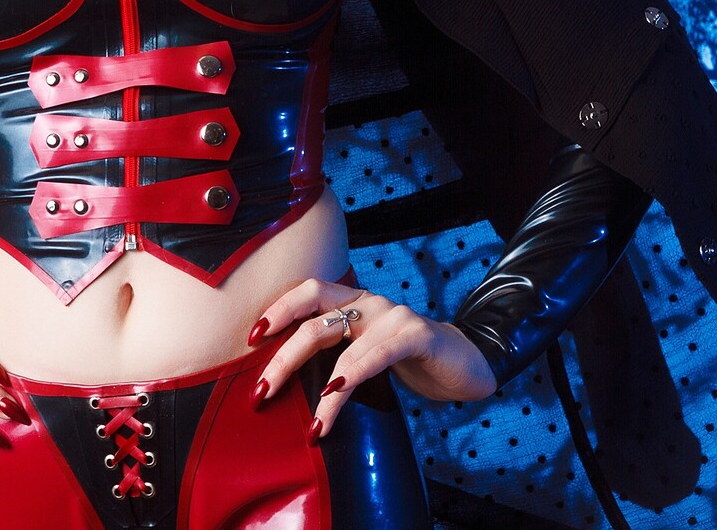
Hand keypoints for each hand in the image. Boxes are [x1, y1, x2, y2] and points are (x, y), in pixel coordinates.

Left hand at [250, 278, 495, 440]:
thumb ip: (335, 354)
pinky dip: (352, 374)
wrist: (466, 364)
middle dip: (282, 357)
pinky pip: (376, 353)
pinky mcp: (415, 334)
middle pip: (313, 319)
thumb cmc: (408, 361)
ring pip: (339, 341)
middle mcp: (368, 301)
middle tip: (262, 391)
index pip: (307, 293)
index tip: (251, 339)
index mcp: (353, 301)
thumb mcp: (366, 352)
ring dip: (317, 385)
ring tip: (311, 423)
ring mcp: (392, 314)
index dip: (278, 310)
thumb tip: (285, 383)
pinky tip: (336, 393)